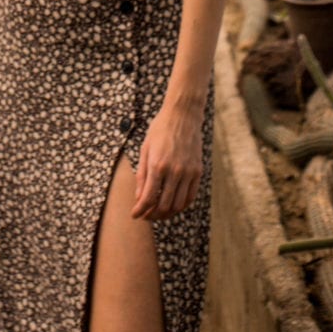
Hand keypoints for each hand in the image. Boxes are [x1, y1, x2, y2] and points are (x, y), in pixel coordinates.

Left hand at [132, 104, 203, 220]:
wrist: (183, 115)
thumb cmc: (160, 130)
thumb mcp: (145, 149)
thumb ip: (142, 175)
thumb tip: (139, 198)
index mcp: (158, 165)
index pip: (148, 198)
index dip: (140, 210)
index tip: (135, 215)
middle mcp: (174, 171)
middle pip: (164, 205)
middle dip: (152, 215)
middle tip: (145, 216)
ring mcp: (188, 172)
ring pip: (178, 205)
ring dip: (167, 213)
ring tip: (158, 213)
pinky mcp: (197, 171)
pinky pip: (191, 196)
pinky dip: (181, 205)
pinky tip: (173, 205)